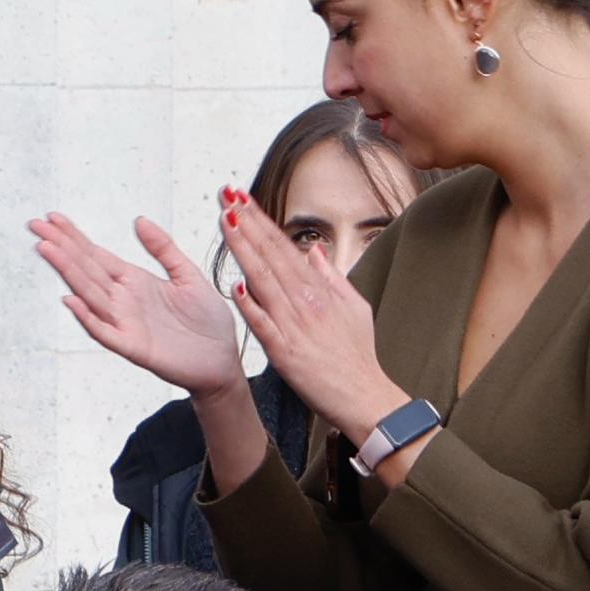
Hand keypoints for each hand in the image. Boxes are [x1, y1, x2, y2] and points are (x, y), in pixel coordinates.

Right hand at [29, 212, 249, 394]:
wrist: (221, 360)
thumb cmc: (206, 322)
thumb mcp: (188, 274)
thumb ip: (163, 248)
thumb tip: (139, 220)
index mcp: (135, 281)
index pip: (97, 255)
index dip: (74, 237)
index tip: (52, 218)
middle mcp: (123, 300)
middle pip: (86, 269)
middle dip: (61, 247)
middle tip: (36, 226)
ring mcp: (125, 323)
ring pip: (89, 294)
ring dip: (68, 273)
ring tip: (47, 250)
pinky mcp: (134, 347)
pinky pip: (105, 331)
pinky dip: (87, 317)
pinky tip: (71, 300)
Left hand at [214, 191, 408, 444]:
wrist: (364, 395)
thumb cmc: (357, 354)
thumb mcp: (354, 307)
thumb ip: (331, 277)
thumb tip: (315, 249)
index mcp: (319, 289)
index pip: (284, 247)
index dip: (261, 222)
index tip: (242, 199)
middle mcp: (306, 302)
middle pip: (272, 255)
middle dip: (248, 223)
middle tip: (226, 195)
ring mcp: (295, 326)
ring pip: (265, 281)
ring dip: (244, 250)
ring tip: (225, 223)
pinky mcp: (286, 353)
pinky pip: (265, 325)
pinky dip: (252, 306)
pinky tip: (237, 285)